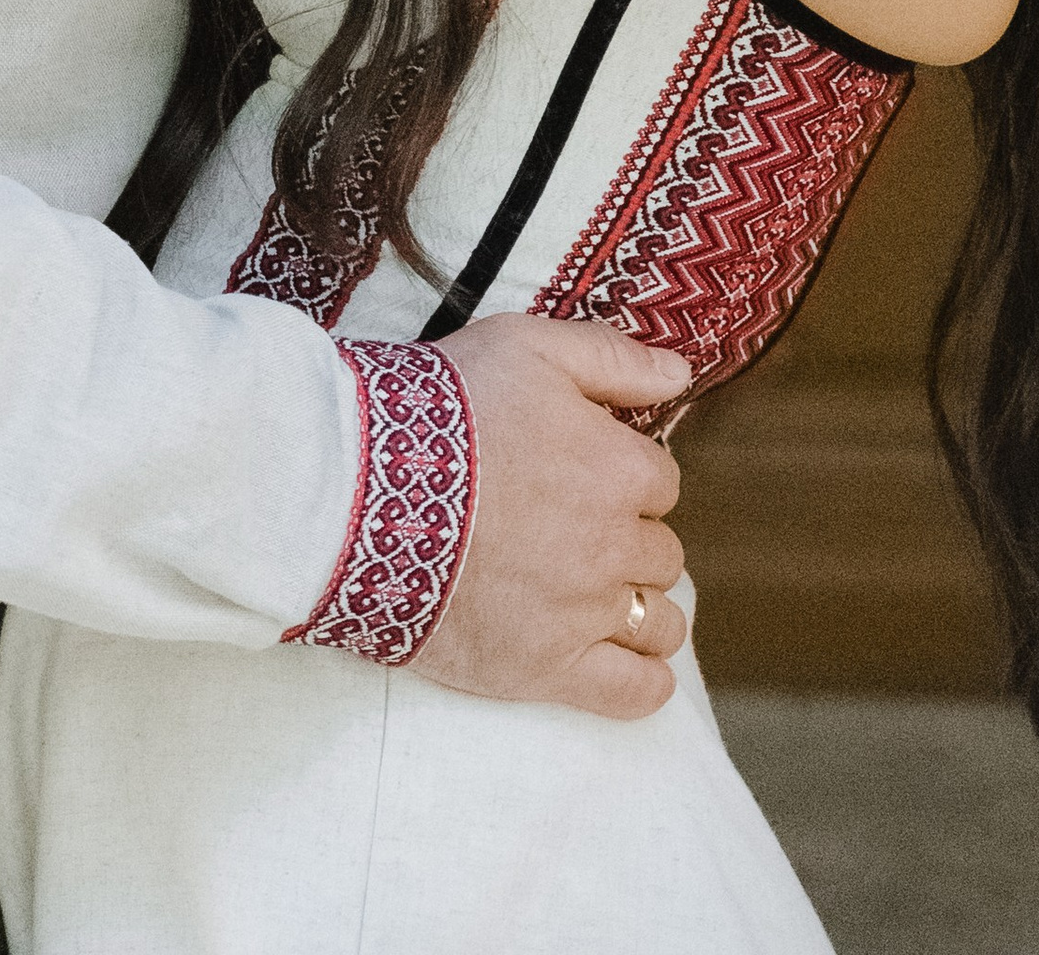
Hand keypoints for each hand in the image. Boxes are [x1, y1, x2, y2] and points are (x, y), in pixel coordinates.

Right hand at [411, 317, 690, 719]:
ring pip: (660, 623)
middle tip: (572, 529)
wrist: (359, 487)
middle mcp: (614, 545)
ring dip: (642, 608)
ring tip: (597, 596)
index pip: (660, 482)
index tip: (583, 475)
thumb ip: (611, 357)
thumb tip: (680, 374)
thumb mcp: (528, 346)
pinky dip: (644, 681)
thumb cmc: (442, 408)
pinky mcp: (545, 669)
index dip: (624, 475)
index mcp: (619, 468)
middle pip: (660, 553)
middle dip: (628, 539)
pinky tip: (628, 662)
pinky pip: (634, 693)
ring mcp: (582, 613)